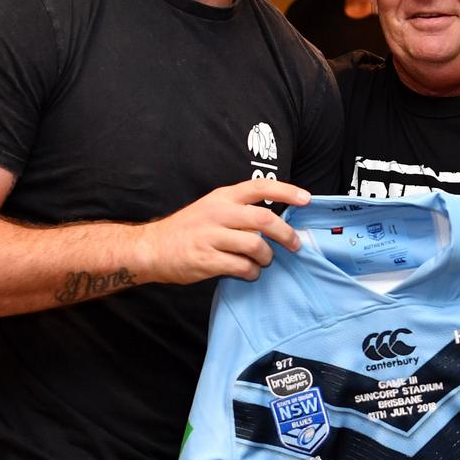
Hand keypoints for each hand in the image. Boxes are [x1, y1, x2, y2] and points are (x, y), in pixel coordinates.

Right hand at [135, 178, 311, 284]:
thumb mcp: (212, 208)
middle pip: (265, 220)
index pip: (260, 187)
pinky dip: (252, 272)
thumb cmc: (189, 229)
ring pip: (256, 246)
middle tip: (295, 245)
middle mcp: (218, 213)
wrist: (153, 248)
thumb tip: (276, 221)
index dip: (286, 191)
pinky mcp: (206, 260)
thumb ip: (240, 210)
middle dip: (287, 234)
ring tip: (263, 261)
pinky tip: (249, 272)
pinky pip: (242, 267)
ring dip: (267, 257)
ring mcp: (211, 237)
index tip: (306, 199)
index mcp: (223, 197)